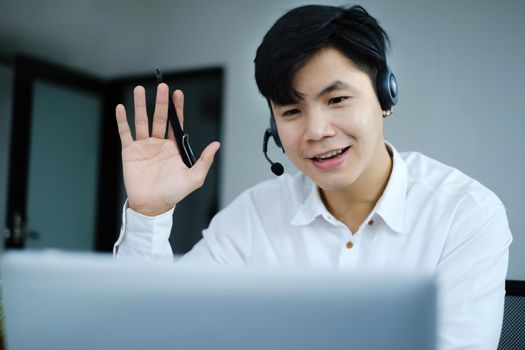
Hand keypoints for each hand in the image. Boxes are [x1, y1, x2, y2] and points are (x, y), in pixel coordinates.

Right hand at [115, 83, 219, 215]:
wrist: (152, 205)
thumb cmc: (173, 194)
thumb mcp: (194, 178)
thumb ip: (204, 161)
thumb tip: (216, 144)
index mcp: (173, 148)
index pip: (176, 124)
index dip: (177, 108)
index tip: (178, 93)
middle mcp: (158, 144)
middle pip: (160, 118)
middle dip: (161, 102)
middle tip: (162, 86)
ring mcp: (143, 146)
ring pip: (142, 121)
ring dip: (141, 105)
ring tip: (140, 89)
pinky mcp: (129, 152)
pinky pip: (125, 133)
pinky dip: (122, 120)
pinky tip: (121, 107)